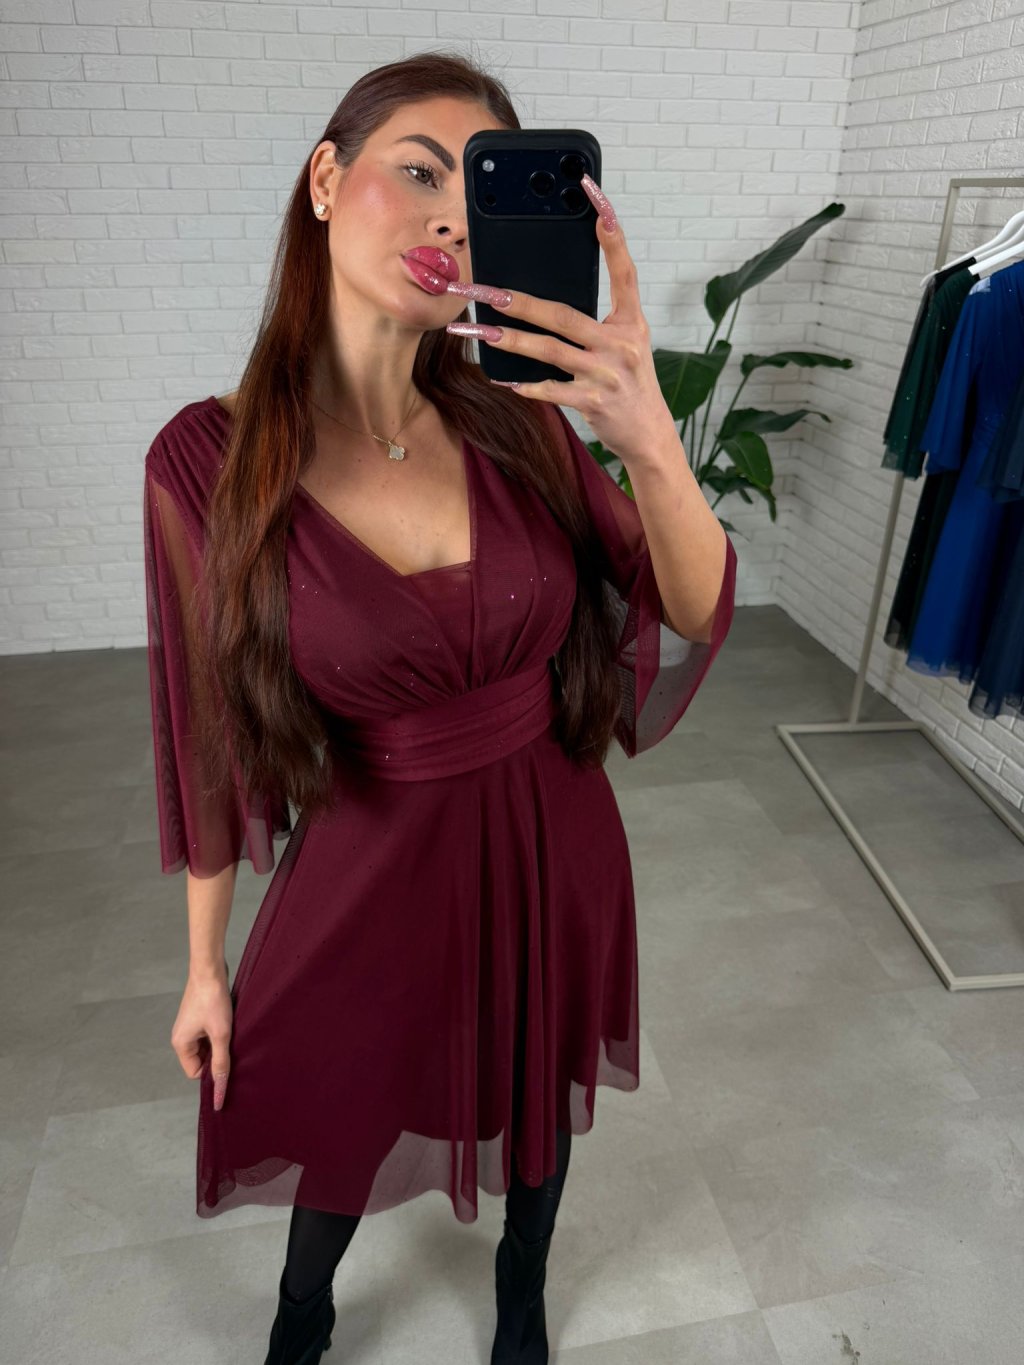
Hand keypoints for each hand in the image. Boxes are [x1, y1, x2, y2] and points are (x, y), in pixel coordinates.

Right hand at [171, 971, 233, 1111]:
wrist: (210, 969)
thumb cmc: (213, 1001)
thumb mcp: (221, 1035)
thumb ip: (221, 1062)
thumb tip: (220, 1088)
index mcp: (181, 1044)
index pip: (195, 1072)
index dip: (211, 1071)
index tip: (228, 1062)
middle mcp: (181, 1036)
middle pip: (200, 1060)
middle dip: (216, 1056)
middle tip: (232, 1046)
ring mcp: (189, 1026)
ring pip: (206, 1046)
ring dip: (219, 1043)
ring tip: (230, 1032)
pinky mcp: (198, 1017)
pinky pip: (208, 1034)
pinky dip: (219, 1033)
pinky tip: (229, 1024)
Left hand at [445, 174, 676, 467]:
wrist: (649, 434)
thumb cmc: (629, 383)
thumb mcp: (625, 344)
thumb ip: (596, 322)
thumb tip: (545, 304)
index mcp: (631, 322)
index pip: (624, 271)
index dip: (612, 237)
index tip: (597, 200)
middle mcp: (620, 343)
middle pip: (563, 314)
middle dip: (519, 301)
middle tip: (484, 290)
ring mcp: (607, 373)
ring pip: (549, 350)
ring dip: (509, 340)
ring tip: (476, 330)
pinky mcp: (594, 401)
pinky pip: (552, 390)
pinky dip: (528, 385)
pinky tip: (504, 379)